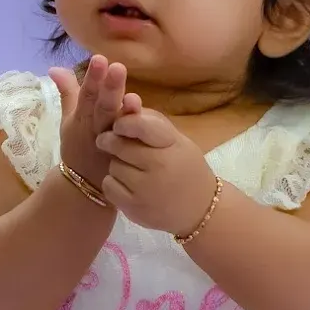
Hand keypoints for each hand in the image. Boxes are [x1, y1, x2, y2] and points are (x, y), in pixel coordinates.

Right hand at [48, 56, 139, 186]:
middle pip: (103, 106)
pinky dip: (136, 131)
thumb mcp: (69, 120)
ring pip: (117, 125)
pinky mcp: (123, 156)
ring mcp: (111, 142)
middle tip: (117, 68)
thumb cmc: (78, 145)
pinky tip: (146, 116)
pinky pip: (131, 142)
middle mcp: (96, 127)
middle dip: (109, 88)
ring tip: (132, 96)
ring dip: (125, 110)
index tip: (99, 58)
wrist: (83, 185)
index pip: (86, 94)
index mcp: (82, 116)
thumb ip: (67, 92)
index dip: (93, 78)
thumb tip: (55, 67)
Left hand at [95, 106, 219, 235]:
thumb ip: (150, 121)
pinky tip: (127, 185)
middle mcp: (159, 166)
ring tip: (131, 168)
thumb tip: (126, 99)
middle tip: (111, 142)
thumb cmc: (185, 168)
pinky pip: (108, 185)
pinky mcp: (134, 208)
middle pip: (119, 145)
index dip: (124, 122)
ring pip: (112, 165)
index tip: (118, 125)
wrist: (201, 210)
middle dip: (112, 141)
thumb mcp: (176, 141)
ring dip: (116, 164)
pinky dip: (113, 183)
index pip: (140, 125)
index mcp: (172, 145)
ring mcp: (146, 189)